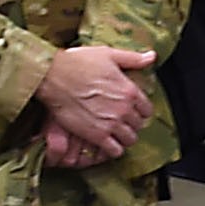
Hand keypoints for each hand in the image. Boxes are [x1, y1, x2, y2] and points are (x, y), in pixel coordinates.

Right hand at [35, 45, 155, 164]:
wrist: (53, 76)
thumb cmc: (78, 63)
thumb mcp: (108, 54)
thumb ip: (133, 59)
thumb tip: (151, 56)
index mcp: (130, 91)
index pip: (147, 110)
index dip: (139, 111)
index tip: (130, 111)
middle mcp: (124, 109)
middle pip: (138, 126)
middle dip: (131, 124)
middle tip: (120, 122)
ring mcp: (112, 123)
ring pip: (130, 140)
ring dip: (123, 138)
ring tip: (114, 134)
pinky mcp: (97, 135)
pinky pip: (115, 151)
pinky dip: (113, 149)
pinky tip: (106, 143)